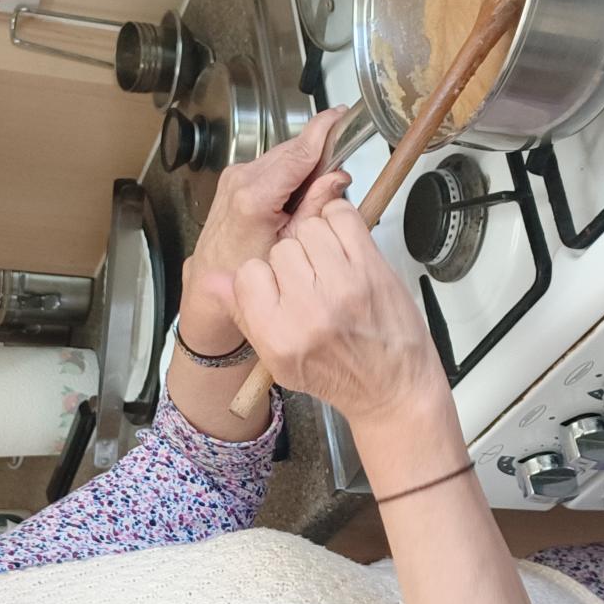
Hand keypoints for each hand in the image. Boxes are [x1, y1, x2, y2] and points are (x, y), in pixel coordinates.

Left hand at [181, 107, 353, 345]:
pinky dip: (288, 171)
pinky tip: (295, 193)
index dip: (322, 130)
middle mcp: (241, 180)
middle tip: (340, 167)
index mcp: (255, 196)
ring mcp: (235, 176)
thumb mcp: (291, 242)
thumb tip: (338, 178)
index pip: (297, 152)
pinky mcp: (235, 178)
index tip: (339, 115)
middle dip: (318, 153)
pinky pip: (270, 164)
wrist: (212, 276)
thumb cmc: (246, 268)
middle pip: (292, 150)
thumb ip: (316, 207)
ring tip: (315, 190)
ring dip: (304, 164)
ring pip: (282, 155)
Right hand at [218, 198, 446, 428]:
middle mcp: (308, 310)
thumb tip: (211, 280)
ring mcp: (343, 286)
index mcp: (278, 335)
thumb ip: (244, 314)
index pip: (248, 273)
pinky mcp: (372, 268)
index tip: (279, 288)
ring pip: (309, 228)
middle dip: (293, 261)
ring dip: (317, 241)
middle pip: (280, 249)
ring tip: (330, 268)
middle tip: (312, 284)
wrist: (393, 387)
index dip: (263, 276)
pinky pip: (342, 216)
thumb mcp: (277, 360)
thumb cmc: (338, 375)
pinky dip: (341, 223)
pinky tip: (345, 248)